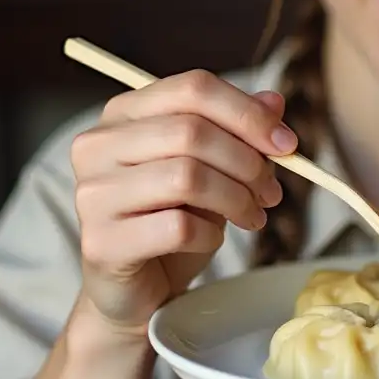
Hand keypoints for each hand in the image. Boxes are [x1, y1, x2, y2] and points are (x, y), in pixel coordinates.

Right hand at [70, 69, 295, 335]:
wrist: (137, 290)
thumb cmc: (172, 220)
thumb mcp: (211, 168)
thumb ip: (236, 130)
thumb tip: (274, 101)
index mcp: (123, 114)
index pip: (192, 88)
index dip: (248, 114)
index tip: (286, 144)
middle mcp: (97, 146)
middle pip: (192, 131)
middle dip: (248, 162)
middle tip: (272, 191)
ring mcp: (92, 194)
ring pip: (187, 177)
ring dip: (236, 198)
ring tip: (253, 215)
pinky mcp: (100, 243)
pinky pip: (177, 227)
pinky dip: (211, 234)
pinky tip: (213, 240)